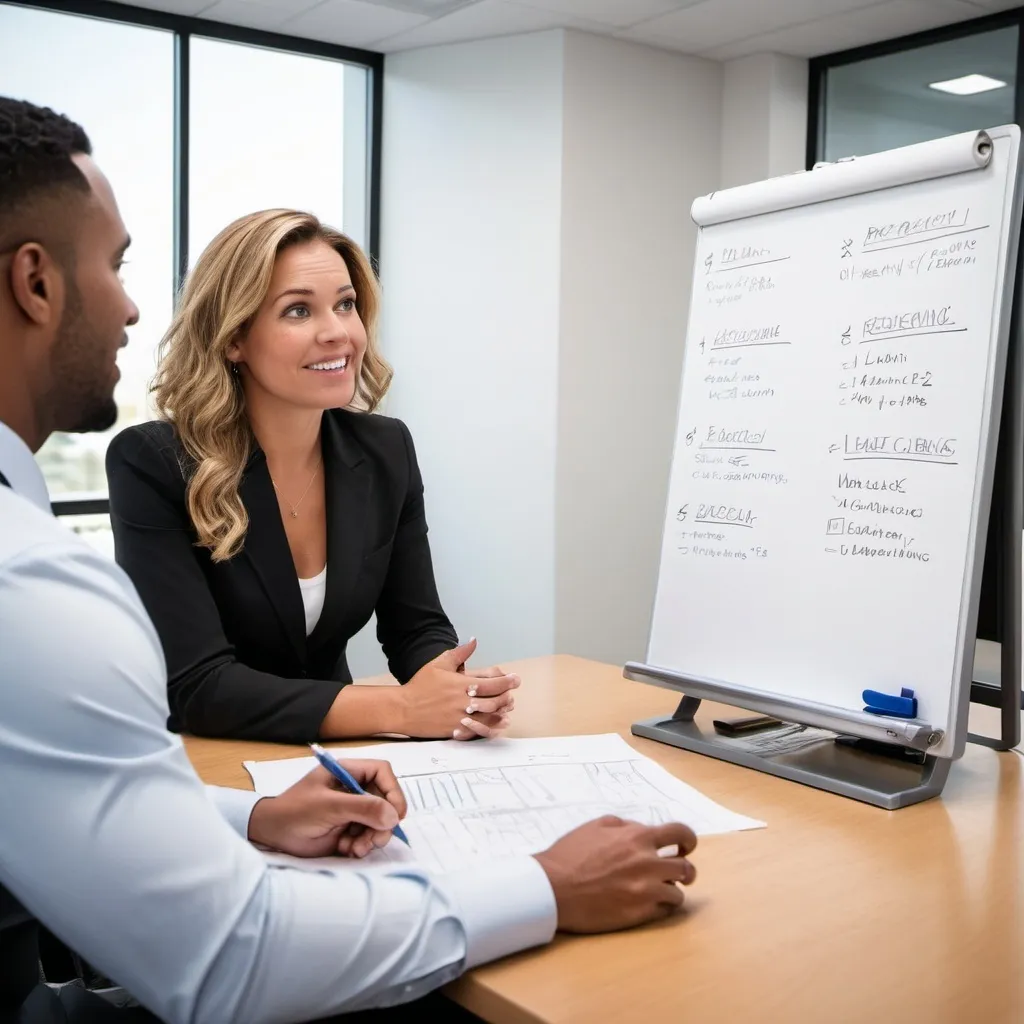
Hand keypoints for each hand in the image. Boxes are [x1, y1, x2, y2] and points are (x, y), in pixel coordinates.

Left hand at [247, 760, 406, 858]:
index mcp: (348, 772)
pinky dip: (362, 845)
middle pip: (385, 800)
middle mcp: (354, 789)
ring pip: (379, 821)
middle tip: (375, 839)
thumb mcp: (329, 806)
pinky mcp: (349, 829)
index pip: (382, 773)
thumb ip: (362, 808)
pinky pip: (368, 836)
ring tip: (356, 848)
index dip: (393, 791)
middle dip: (383, 822)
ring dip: (372, 837)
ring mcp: (352, 810)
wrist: (272, 835)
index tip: (396, 813)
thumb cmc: (296, 811)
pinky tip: (347, 849)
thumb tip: (393, 816)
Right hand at [399, 638, 519, 740]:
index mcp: (462, 684)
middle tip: (513, 692)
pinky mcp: (456, 730)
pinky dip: (491, 726)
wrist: (403, 708)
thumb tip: (473, 640)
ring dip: (502, 712)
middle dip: (508, 696)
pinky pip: (479, 730)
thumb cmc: (420, 685)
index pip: (492, 683)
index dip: (508, 681)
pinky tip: (497, 723)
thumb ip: (459, 653)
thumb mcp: (439, 664)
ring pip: (489, 717)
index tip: (515, 679)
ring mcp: (460, 718)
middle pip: (495, 701)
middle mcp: (464, 702)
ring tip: (508, 707)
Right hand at [532, 817, 697, 932]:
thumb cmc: (570, 855)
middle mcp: (648, 863)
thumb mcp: (596, 826)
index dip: (688, 840)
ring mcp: (646, 890)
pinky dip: (660, 907)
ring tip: (657, 891)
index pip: (680, 833)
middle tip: (676, 873)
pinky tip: (647, 903)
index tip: (685, 847)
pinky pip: (665, 911)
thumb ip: (624, 826)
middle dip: (684, 870)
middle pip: (686, 868)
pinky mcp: (640, 913)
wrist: (554, 888)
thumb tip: (640, 831)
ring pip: (679, 893)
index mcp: (638, 838)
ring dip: (670, 890)